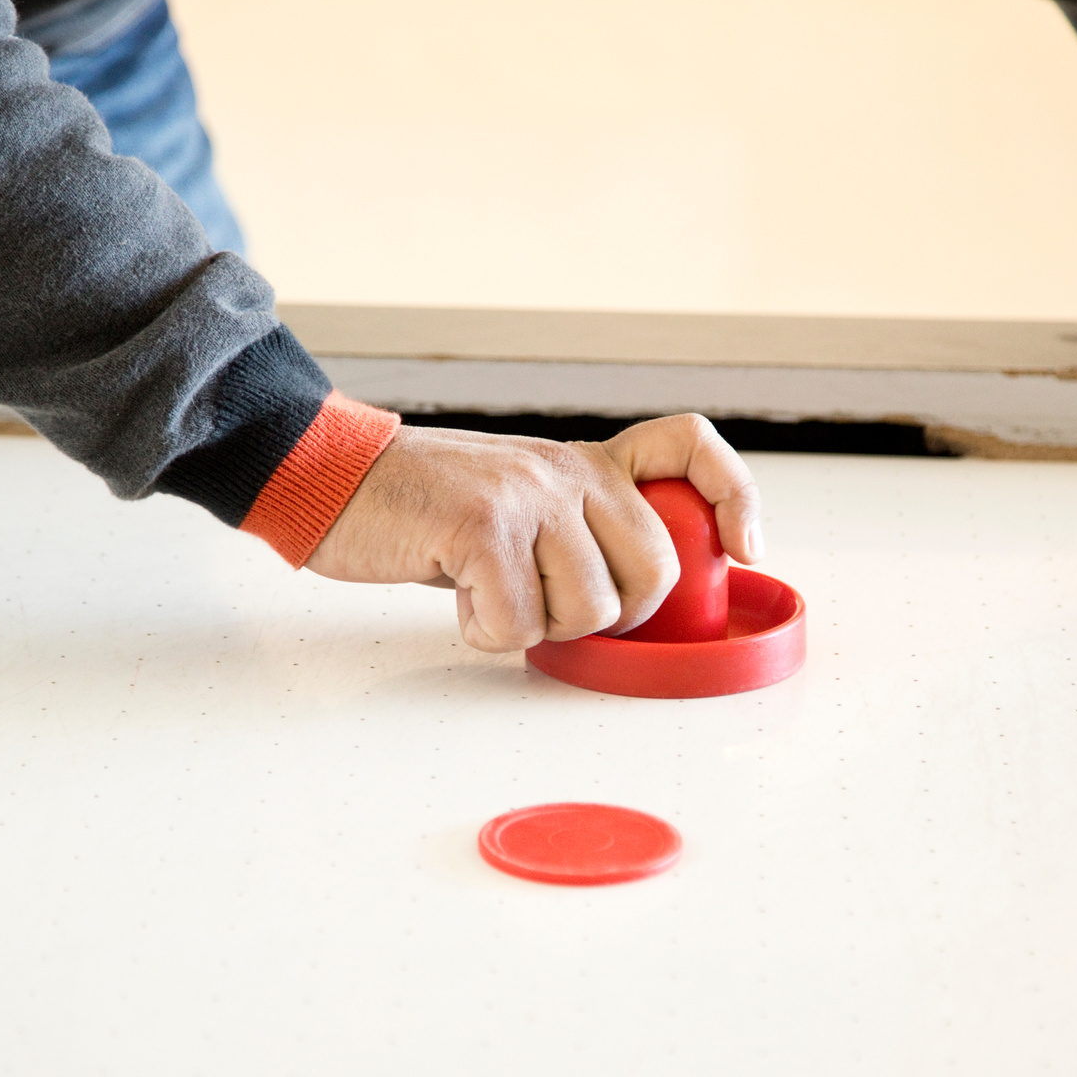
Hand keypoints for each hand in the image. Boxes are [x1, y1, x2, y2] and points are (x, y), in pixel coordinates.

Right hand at [305, 414, 762, 652]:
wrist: (336, 479)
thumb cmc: (422, 508)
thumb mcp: (518, 502)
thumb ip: (577, 530)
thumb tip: (628, 598)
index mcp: (585, 463)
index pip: (689, 447)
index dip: (733, 498)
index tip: (741, 549)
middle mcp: (567, 470)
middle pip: (655, 569)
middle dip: (610, 616)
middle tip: (548, 606)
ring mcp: (529, 495)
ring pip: (590, 606)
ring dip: (536, 626)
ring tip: (490, 593)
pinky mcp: (484, 527)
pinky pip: (520, 619)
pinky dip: (485, 630)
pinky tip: (458, 597)